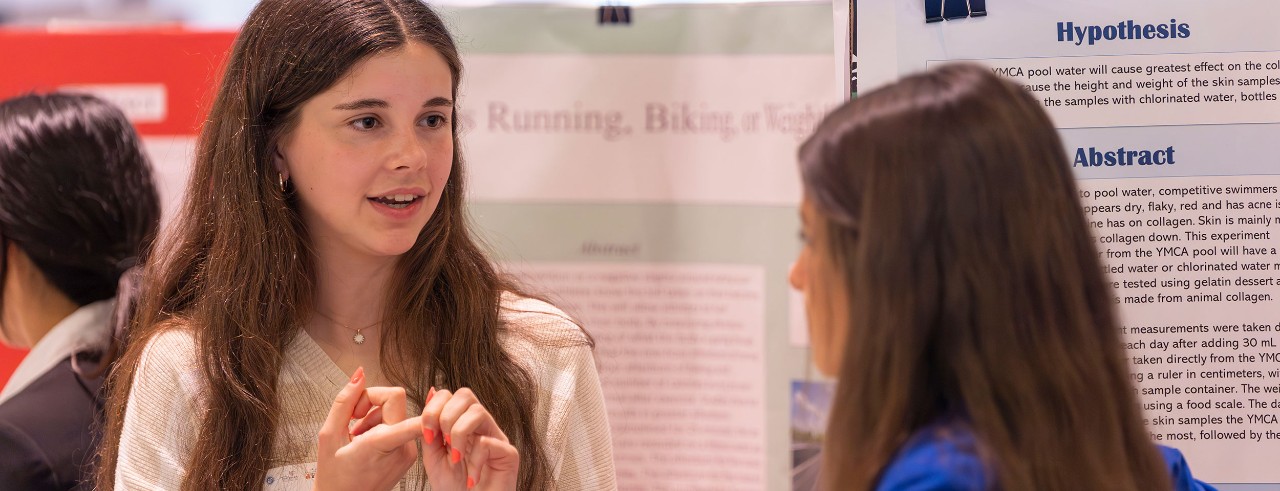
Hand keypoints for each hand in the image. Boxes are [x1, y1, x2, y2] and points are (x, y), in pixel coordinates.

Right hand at [314, 367, 420, 490]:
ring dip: (374, 417)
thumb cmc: (334, 476)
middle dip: (371, 403)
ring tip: (356, 435)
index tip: (432, 398)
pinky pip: (399, 427)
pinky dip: (381, 428)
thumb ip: (344, 402)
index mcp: (382, 445)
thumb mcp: (328, 436)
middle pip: (395, 402)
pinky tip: (366, 441)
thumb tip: (359, 375)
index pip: (413, 421)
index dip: (422, 407)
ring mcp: (407, 454)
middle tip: (354, 417)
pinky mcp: (409, 456)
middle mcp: (401, 449)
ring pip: (397, 413)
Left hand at [420, 387, 518, 490]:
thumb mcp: (433, 456)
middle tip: (442, 442)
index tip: (427, 434)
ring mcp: (496, 438)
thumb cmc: (454, 488)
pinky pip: (488, 442)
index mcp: (463, 424)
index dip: (434, 408)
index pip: (451, 396)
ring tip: (456, 458)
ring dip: (459, 434)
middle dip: (445, 416)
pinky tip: (471, 478)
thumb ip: (430, 427)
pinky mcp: (509, 454)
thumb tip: (432, 392)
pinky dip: (473, 461)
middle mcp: (481, 427)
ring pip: (478, 412)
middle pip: (466, 394)